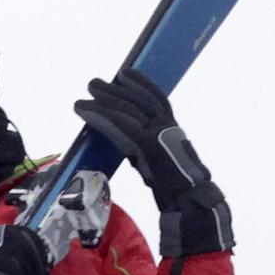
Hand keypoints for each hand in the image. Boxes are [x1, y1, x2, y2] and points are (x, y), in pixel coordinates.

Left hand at [74, 70, 231, 261]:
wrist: (190, 200)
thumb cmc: (177, 190)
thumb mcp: (158, 164)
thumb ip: (145, 151)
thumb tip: (130, 148)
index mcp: (173, 130)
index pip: (157, 99)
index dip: (142, 84)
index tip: (126, 74)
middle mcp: (167, 126)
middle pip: (139, 99)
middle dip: (117, 89)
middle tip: (95, 82)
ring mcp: (158, 132)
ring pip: (128, 108)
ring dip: (105, 97)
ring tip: (87, 90)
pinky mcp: (147, 143)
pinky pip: (120, 123)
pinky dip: (100, 114)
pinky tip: (84, 109)